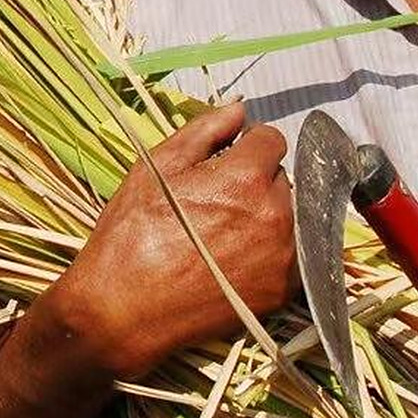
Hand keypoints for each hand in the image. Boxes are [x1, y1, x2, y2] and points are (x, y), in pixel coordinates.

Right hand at [49, 101, 294, 379]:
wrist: (124, 309)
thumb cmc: (132, 234)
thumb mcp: (157, 166)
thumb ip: (204, 130)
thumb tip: (239, 109)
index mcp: (245, 176)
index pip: (271, 139)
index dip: (246, 145)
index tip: (225, 161)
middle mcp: (275, 214)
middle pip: (281, 178)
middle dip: (256, 181)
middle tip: (217, 201)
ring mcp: (283, 256)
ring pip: (290, 216)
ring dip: (267, 215)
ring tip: (226, 232)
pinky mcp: (282, 290)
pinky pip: (293, 255)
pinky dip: (274, 251)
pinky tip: (238, 258)